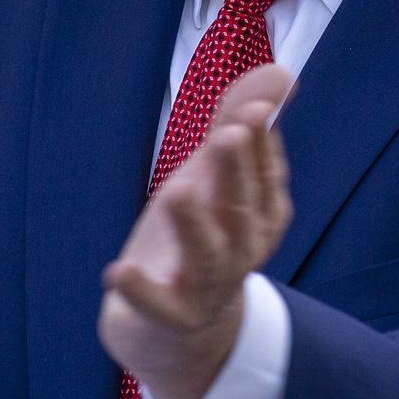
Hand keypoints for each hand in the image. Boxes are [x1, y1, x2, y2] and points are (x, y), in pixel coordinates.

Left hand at [98, 64, 294, 398]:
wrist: (176, 326)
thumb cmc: (200, 233)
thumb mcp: (214, 175)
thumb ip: (240, 122)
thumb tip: (281, 72)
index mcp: (261, 215)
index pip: (265, 175)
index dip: (258, 143)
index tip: (251, 109)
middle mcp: (243, 249)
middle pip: (240, 209)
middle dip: (235, 172)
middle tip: (227, 134)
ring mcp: (208, 285)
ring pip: (207, 255)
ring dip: (194, 223)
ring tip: (176, 191)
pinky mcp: (171, 315)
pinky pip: (158, 305)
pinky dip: (140, 290)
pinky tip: (117, 271)